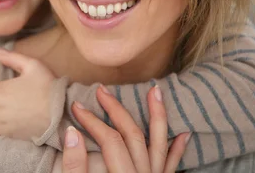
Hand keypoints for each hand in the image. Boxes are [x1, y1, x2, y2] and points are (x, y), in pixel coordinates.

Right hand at [60, 85, 189, 172]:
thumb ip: (75, 166)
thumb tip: (71, 134)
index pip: (109, 139)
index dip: (91, 121)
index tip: (76, 107)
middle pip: (133, 134)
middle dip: (116, 110)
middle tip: (102, 90)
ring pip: (158, 143)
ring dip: (158, 116)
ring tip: (156, 91)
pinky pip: (172, 165)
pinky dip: (177, 149)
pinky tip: (183, 134)